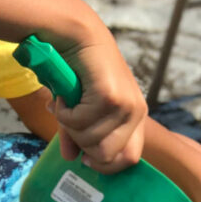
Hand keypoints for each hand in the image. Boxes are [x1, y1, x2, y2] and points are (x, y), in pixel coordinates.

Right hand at [40, 35, 146, 171]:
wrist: (76, 37)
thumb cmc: (79, 72)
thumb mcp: (79, 110)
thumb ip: (77, 136)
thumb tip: (70, 158)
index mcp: (135, 117)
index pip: (130, 158)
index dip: (106, 165)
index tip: (85, 159)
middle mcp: (136, 112)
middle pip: (107, 155)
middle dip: (81, 143)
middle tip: (70, 123)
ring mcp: (125, 105)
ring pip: (90, 140)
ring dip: (69, 125)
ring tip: (67, 103)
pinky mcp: (109, 97)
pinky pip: (79, 123)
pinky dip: (64, 112)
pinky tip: (64, 96)